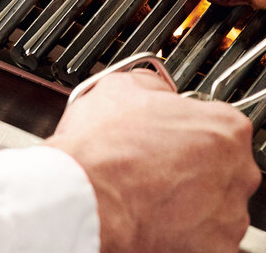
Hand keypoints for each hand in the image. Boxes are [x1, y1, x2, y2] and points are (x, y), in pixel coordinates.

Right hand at [46, 70, 261, 252]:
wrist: (83, 196)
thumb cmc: (103, 146)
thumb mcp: (121, 86)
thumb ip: (153, 86)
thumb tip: (155, 90)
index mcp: (224, 127)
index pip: (217, 122)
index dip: (184, 125)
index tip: (165, 131)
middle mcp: (238, 172)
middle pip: (219, 164)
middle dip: (190, 164)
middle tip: (151, 161)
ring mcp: (228, 215)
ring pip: (213, 203)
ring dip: (186, 199)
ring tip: (144, 190)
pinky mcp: (212, 249)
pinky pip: (201, 236)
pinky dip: (180, 231)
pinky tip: (149, 215)